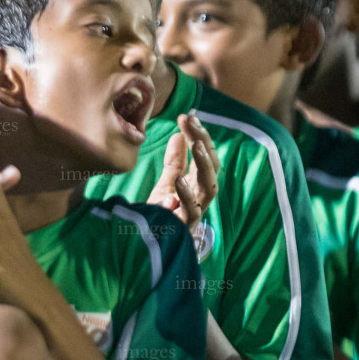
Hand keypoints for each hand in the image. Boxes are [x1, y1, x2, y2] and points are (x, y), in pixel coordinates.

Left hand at [146, 113, 219, 229]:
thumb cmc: (160, 215)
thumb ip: (174, 162)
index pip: (206, 157)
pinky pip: (191, 212)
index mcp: (198, 185)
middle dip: (204, 144)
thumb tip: (178, 135)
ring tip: (196, 145)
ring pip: (210, 189)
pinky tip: (178, 180)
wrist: (146, 242)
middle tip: (192, 124)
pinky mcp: (185, 228)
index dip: (200, 136)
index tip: (187, 117)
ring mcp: (195, 213)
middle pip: (212, 169)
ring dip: (205, 166)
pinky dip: (186, 195)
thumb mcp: (166, 184)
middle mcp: (201, 198)